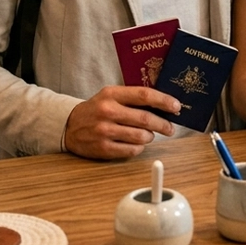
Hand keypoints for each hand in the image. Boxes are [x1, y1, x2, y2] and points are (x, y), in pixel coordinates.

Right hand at [64, 85, 180, 159]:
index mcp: (112, 94)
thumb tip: (163, 105)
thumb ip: (133, 98)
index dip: (163, 101)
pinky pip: (131, 150)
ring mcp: (104, 131)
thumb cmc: (96, 109)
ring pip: (140, 136)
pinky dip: (139, 147)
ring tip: (150, 135)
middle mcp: (108, 111)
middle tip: (170, 127)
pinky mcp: (103, 148)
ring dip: (150, 136)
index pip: (144, 95)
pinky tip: (137, 143)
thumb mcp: (110, 95)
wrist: (69, 125)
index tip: (176, 106)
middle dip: (163, 124)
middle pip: (145, 118)